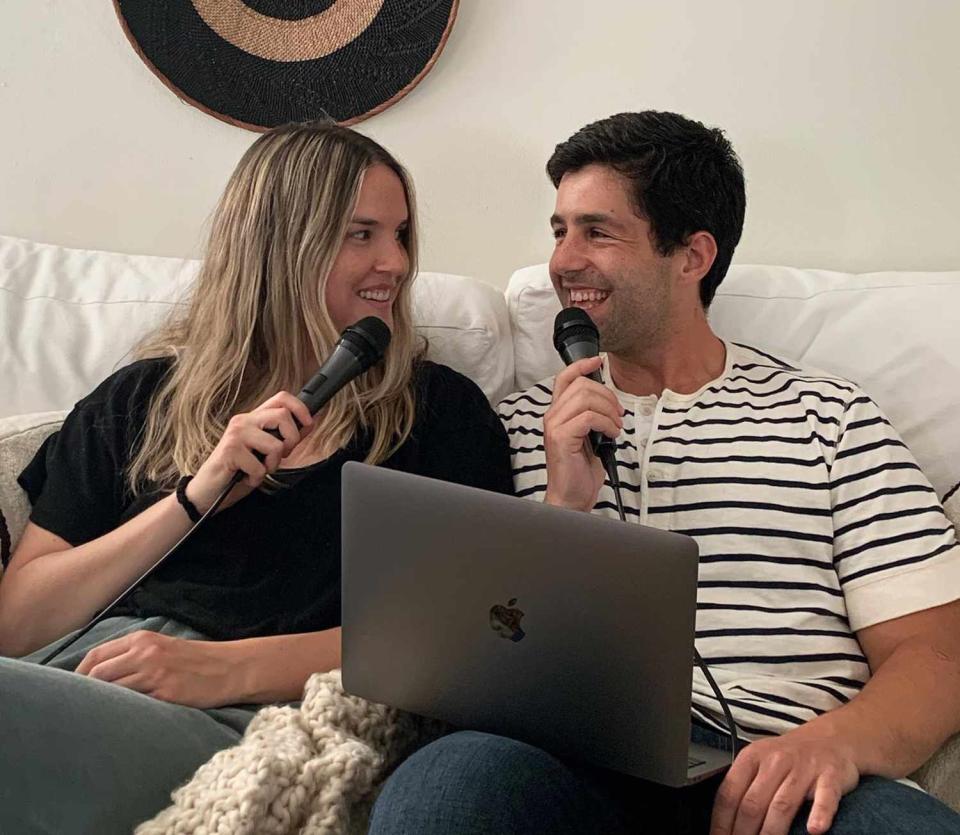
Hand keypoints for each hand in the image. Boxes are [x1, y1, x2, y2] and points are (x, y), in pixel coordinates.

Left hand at [75, 630, 239, 708]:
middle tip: (78, 707)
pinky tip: (119, 720)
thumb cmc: (197, 661)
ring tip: (94, 716)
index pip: (96, 655)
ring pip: (111, 689)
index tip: (73, 690)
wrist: (231, 669)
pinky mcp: (165, 692)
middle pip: (97, 673)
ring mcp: (155, 673)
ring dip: (99, 703)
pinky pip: (132, 704)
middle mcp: (146, 653)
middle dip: (82, 691)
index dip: (79, 675)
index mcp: (143, 640)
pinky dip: (121, 712)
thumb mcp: (164, 648)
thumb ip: (135, 656)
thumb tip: (102, 675)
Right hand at [188, 391, 314, 512]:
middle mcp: (244, 421)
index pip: (281, 398)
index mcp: (254, 418)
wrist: (208, 491)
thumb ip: (283, 437)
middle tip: (277, 457)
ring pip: (276, 444)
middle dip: (291, 441)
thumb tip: (308, 423)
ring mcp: (236, 434)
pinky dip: (257, 478)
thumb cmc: (237, 471)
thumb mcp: (265, 452)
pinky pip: (260, 466)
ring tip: (257, 469)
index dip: (300, 408)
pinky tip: (245, 477)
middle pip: (283, 416)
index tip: (308, 424)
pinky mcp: (230, 450)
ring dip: (272, 464)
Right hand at [543, 356, 623, 511]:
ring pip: (586, 398)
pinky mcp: (561, 438)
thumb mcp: (589, 437)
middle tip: (618, 414)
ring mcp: (555, 426)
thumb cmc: (579, 470)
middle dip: (607, 395)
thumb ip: (592, 416)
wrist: (571, 497)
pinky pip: (589, 417)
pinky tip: (611, 435)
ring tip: (615, 427)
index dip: (581, 365)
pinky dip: (607, 424)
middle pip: (581, 385)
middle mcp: (552, 416)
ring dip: (609, 410)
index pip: (564, 379)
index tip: (597, 361)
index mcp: (558, 413)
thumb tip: (609, 401)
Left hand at [710, 727, 859, 834]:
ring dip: (771, 832)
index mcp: (751, 757)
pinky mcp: (831, 776)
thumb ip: (744, 786)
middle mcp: (775, 761)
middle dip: (743, 832)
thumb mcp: (760, 761)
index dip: (721, 822)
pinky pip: (825, 797)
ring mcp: (804, 768)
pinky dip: (820, 813)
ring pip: (782, 805)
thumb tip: (724, 822)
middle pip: (753, 803)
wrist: (831, 737)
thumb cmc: (790, 756)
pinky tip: (814, 830)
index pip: (729, 794)